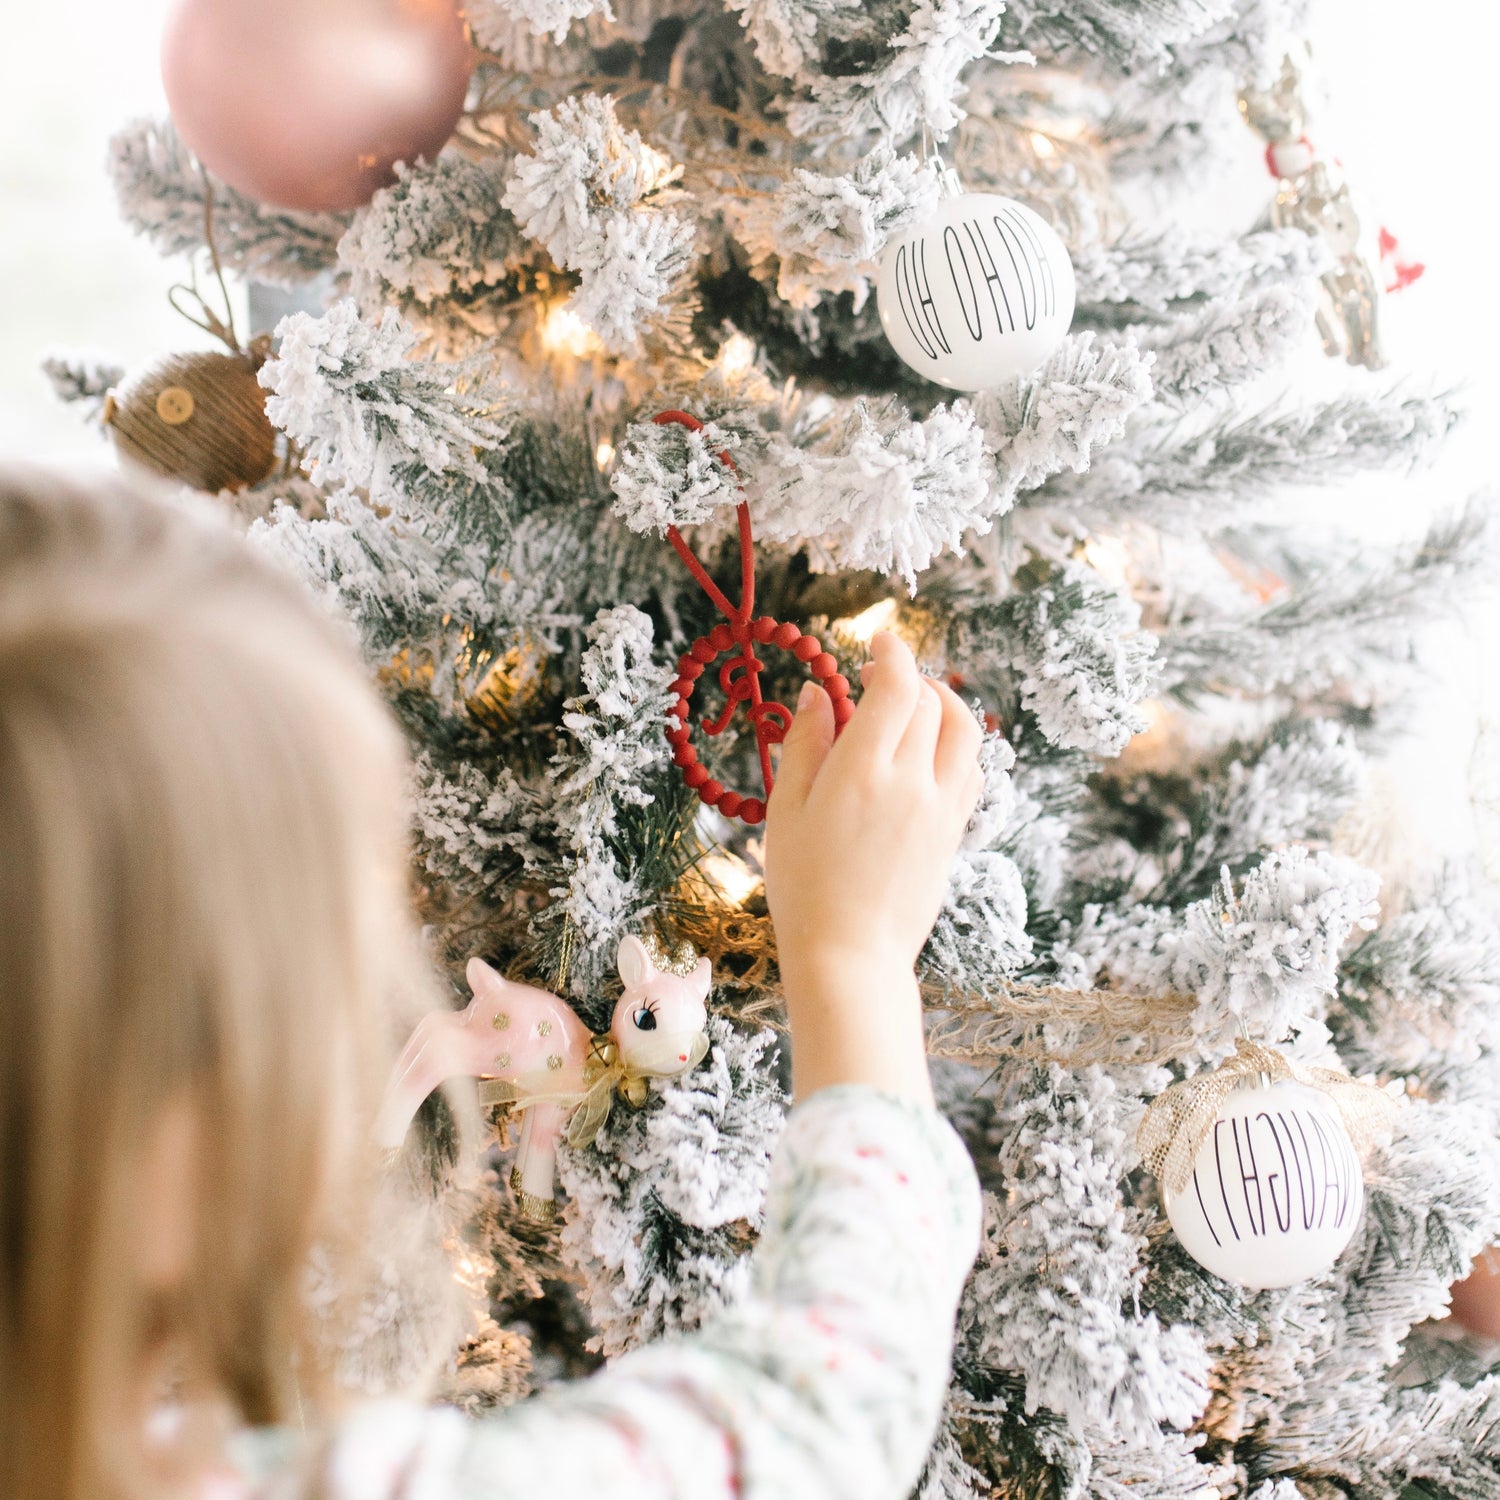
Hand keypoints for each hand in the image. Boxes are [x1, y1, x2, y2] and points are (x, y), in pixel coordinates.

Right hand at [764, 632, 982, 1101]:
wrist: (849, 957)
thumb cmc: (803, 887)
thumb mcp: (786, 810)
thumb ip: (805, 744)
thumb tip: (816, 691)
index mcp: (863, 772)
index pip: (897, 688)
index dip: (892, 653)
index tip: (878, 641)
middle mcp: (912, 783)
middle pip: (930, 703)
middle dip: (909, 677)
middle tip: (878, 678)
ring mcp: (941, 809)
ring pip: (965, 732)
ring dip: (945, 703)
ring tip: (916, 702)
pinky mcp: (954, 832)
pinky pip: (972, 770)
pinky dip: (958, 743)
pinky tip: (932, 747)